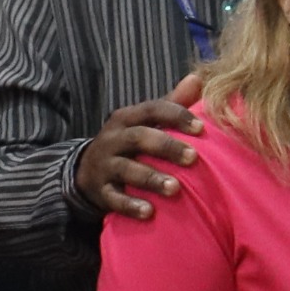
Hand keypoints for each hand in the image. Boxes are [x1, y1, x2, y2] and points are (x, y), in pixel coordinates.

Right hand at [73, 70, 205, 220]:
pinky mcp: (100, 191)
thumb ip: (171, 103)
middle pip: (139, 138)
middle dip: (167, 147)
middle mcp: (113, 138)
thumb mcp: (145, 121)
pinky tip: (149, 212)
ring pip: (127, 169)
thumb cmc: (130, 143)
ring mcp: (105, 165)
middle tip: (194, 158)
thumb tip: (198, 78)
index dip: (175, 116)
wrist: (88, 171)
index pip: (151, 109)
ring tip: (176, 188)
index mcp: (127, 118)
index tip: (201, 128)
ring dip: (152, 178)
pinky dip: (130, 205)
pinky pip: (114, 198)